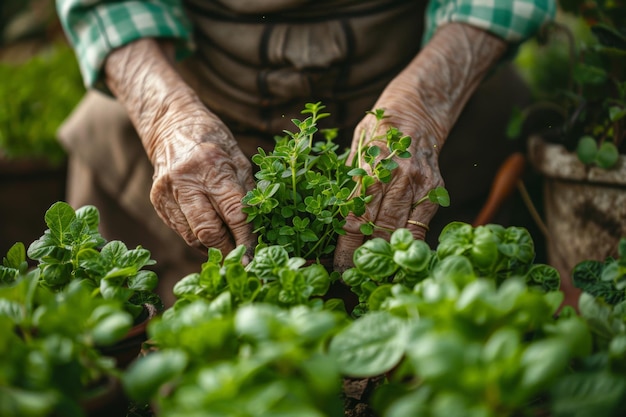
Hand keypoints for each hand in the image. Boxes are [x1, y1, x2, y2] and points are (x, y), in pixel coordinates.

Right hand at [149, 107, 255, 255]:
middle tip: (242, 259)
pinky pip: (181, 231)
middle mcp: (185, 180)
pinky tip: (212, 240)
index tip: (255, 254)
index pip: (233, 213)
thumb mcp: (238, 158)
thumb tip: (257, 229)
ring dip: (213, 249)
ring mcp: (167, 192)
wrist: (172, 125)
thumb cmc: (213, 141)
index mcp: (211, 165)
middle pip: (208, 230)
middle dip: (228, 250)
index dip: (246, 238)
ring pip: (192, 236)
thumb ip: (247, 192)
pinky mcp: (157, 201)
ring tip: (229, 250)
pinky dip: (199, 240)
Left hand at [334, 23, 506, 271]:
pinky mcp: (436, 189)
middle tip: (353, 279)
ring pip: (400, 229)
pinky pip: (422, 225)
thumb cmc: (378, 127)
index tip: (339, 266)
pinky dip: (409, 242)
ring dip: (386, 255)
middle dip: (364, 257)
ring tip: (375, 275)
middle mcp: (398, 177)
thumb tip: (332, 215)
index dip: (347, 246)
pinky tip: (398, 256)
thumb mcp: (356, 146)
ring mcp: (420, 184)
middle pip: (377, 228)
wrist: (419, 108)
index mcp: (371, 166)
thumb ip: (349, 179)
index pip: (355, 215)